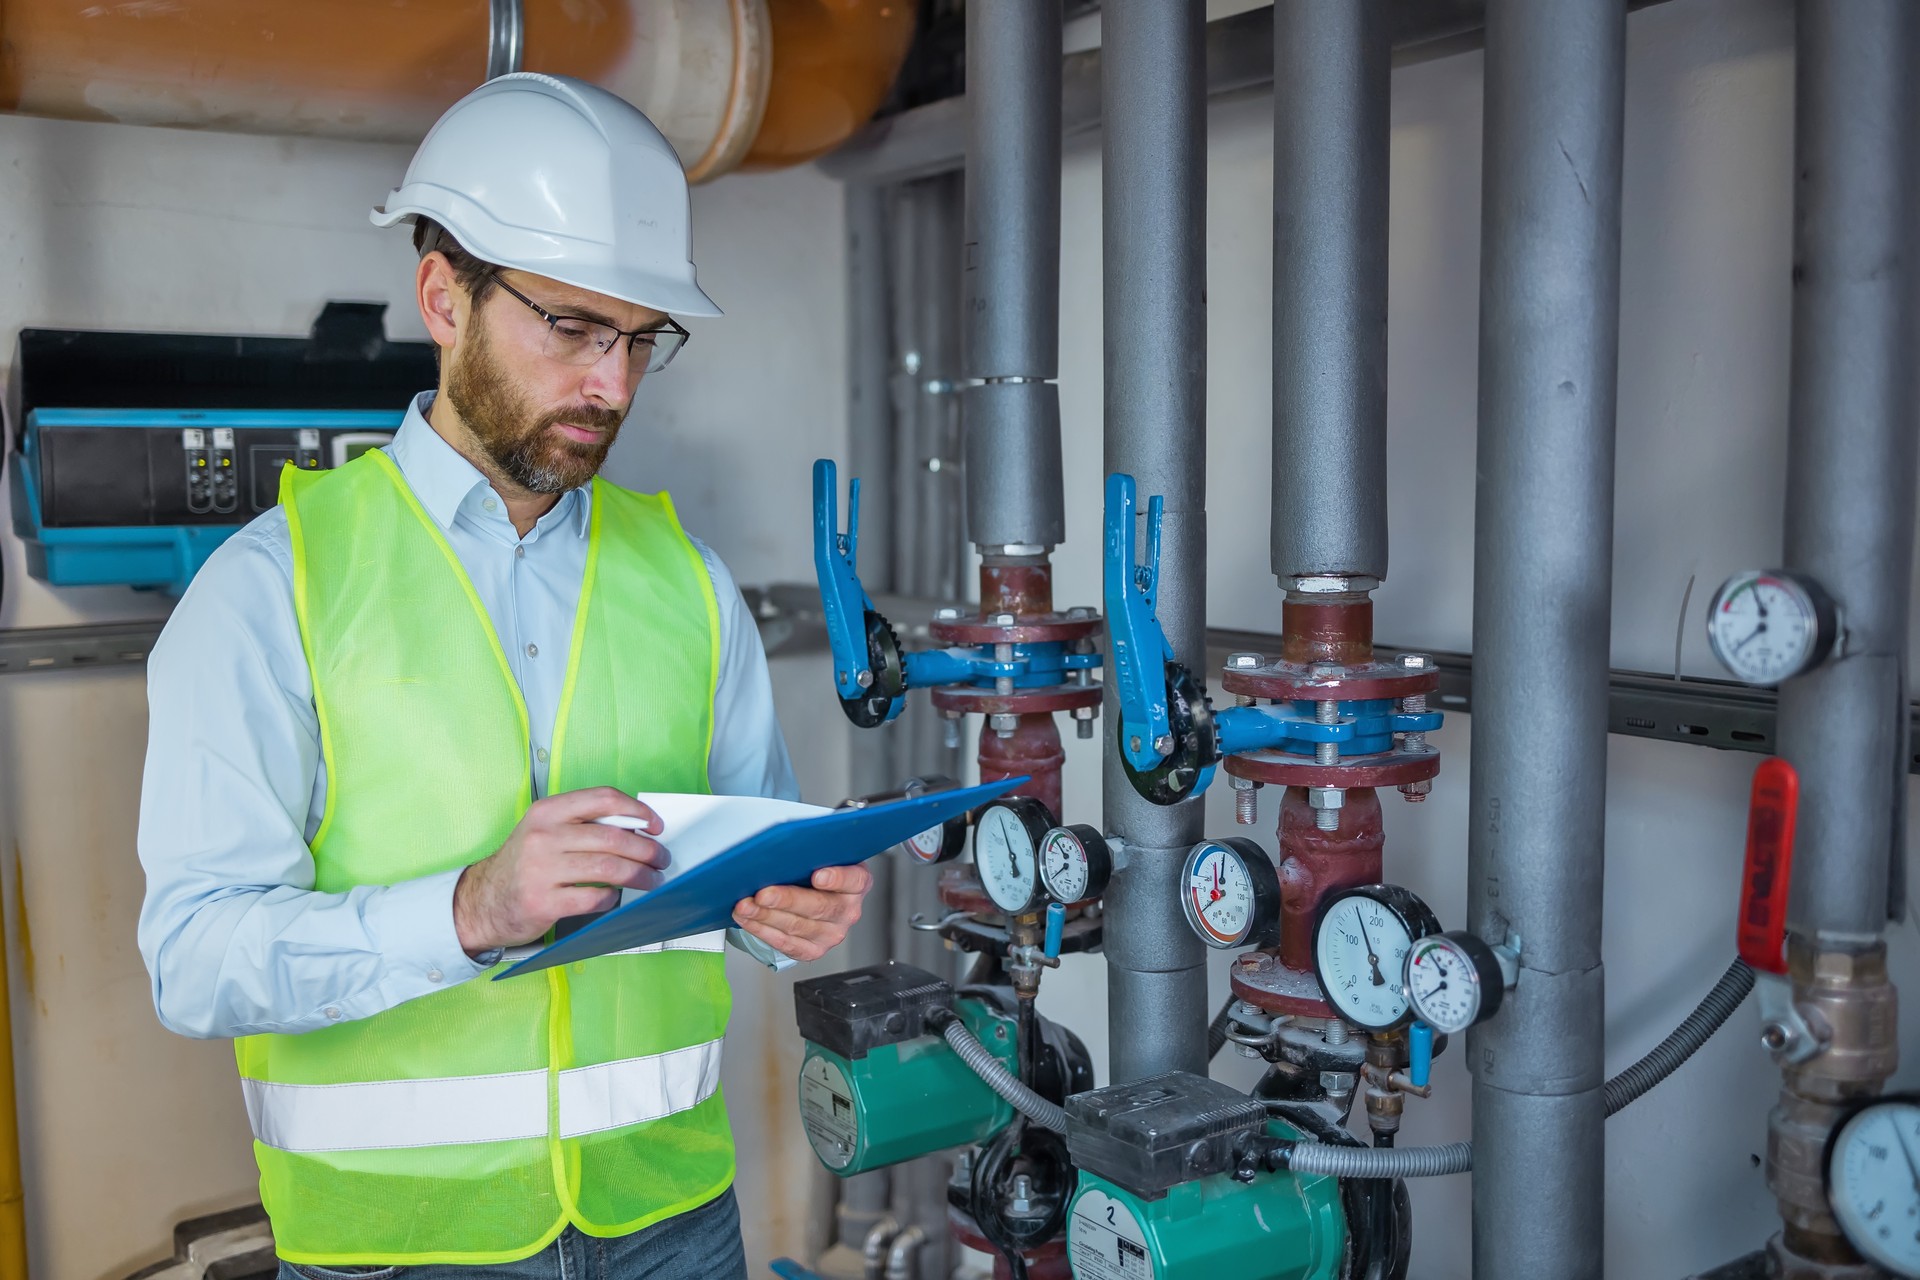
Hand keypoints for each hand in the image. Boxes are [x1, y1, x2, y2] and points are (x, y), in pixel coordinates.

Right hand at [454, 787, 667, 954]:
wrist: (481, 902)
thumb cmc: (523, 865)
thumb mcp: (545, 832)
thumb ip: (583, 825)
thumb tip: (637, 829)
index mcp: (548, 812)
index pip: (603, 798)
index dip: (637, 810)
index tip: (655, 825)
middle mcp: (544, 836)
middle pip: (613, 837)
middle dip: (647, 849)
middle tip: (661, 859)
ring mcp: (542, 870)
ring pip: (609, 868)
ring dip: (640, 875)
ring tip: (653, 879)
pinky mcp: (544, 902)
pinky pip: (593, 898)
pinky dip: (612, 898)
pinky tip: (617, 898)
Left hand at [732, 864, 872, 962]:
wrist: (814, 900)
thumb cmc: (814, 873)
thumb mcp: (820, 858)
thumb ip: (810, 855)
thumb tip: (778, 850)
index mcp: (856, 883)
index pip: (854, 880)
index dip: (837, 878)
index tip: (818, 876)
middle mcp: (848, 911)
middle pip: (820, 907)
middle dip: (787, 900)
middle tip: (763, 894)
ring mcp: (832, 933)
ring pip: (798, 927)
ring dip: (766, 916)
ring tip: (745, 906)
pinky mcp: (813, 950)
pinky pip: (786, 943)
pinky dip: (762, 931)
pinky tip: (748, 920)